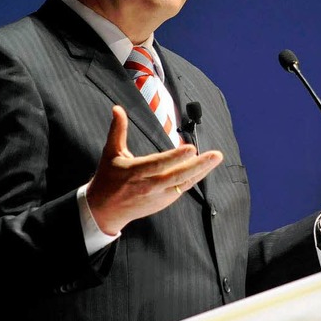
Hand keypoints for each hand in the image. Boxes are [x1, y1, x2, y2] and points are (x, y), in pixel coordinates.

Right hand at [86, 105, 222, 234]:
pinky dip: (195, 178)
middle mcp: (149, 185)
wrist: (105, 211)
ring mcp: (158, 196)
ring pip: (183, 183)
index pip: (158, 164)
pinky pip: (183, 188)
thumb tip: (117, 108)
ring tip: (216, 158)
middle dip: (198, 165)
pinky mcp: (164, 201)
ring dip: (201, 171)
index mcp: (135, 172)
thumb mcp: (110, 152)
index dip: (175, 157)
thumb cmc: (108, 178)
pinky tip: (206, 168)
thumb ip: (117, 130)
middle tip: (215, 155)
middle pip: (177, 175)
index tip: (191, 148)